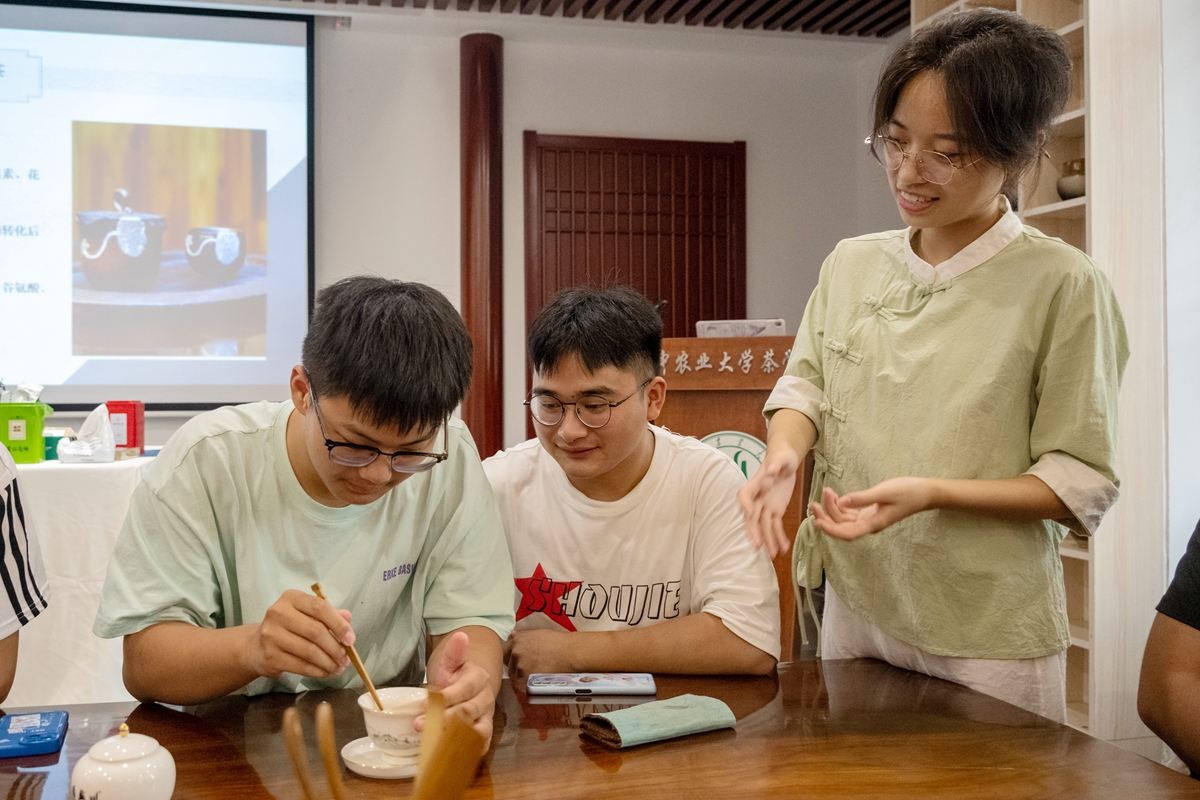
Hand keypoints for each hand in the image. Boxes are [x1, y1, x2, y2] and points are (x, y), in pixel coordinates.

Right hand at [243, 589, 352, 679]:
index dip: (338, 624)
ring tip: (338, 668)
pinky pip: (300, 666)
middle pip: (315, 631)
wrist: (256, 646)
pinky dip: (317, 671)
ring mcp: (271, 635)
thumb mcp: (307, 614)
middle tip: (346, 659)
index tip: (350, 639)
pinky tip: (325, 672)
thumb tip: (348, 617)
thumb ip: (328, 614)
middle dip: (336, 648)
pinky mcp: (269, 656)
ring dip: (328, 662)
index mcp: (291, 598)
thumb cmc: (289, 627)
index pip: (319, 607)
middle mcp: (278, 613)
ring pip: (309, 651)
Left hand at [425, 631, 496, 746]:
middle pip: (468, 712)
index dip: (444, 699)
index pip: (463, 690)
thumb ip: (454, 652)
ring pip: (478, 731)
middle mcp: (486, 699)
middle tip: (419, 725)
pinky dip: (469, 752)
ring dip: (456, 739)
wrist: (470, 685)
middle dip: (443, 720)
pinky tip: (451, 756)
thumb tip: (460, 635)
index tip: (422, 705)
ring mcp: (487, 717)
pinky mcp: (485, 733)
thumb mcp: (451, 662)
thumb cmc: (455, 674)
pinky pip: (482, 744)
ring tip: (435, 744)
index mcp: (478, 679)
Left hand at [504, 628, 573, 679]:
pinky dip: (524, 685)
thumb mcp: (537, 634)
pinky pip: (520, 685)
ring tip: (534, 674)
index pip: (504, 651)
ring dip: (520, 676)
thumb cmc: (557, 642)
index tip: (517, 659)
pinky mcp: (526, 678)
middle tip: (528, 667)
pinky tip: (533, 681)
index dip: (511, 656)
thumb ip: (522, 636)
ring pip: (514, 675)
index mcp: (517, 640)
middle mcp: (516, 652)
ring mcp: (520, 666)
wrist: (570, 653)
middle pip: (508, 663)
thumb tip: (512, 635)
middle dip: (515, 666)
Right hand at [738, 447, 800, 556]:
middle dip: (754, 531)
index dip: (745, 505)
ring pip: (764, 525)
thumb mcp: (781, 458)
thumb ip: (776, 464)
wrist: (786, 460)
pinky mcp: (775, 510)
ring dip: (767, 540)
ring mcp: (765, 505)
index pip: (745, 495)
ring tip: (773, 554)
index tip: (747, 513)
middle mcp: (757, 497)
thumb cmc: (781, 456)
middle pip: (752, 516)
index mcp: (755, 483)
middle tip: (757, 545)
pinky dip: (779, 537)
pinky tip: (783, 548)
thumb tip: (771, 469)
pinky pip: (776, 526)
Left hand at [809, 479, 936, 540]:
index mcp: (873, 524)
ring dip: (832, 508)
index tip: (817, 522)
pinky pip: (850, 513)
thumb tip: (842, 501)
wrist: (925, 493)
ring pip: (844, 519)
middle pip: (842, 527)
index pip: (847, 533)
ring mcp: (869, 519)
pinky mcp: (870, 512)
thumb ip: (862, 498)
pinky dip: (840, 505)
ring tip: (827, 491)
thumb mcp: (884, 492)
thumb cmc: (908, 492)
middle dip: (826, 516)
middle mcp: (869, 525)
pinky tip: (835, 495)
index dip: (830, 530)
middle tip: (815, 502)